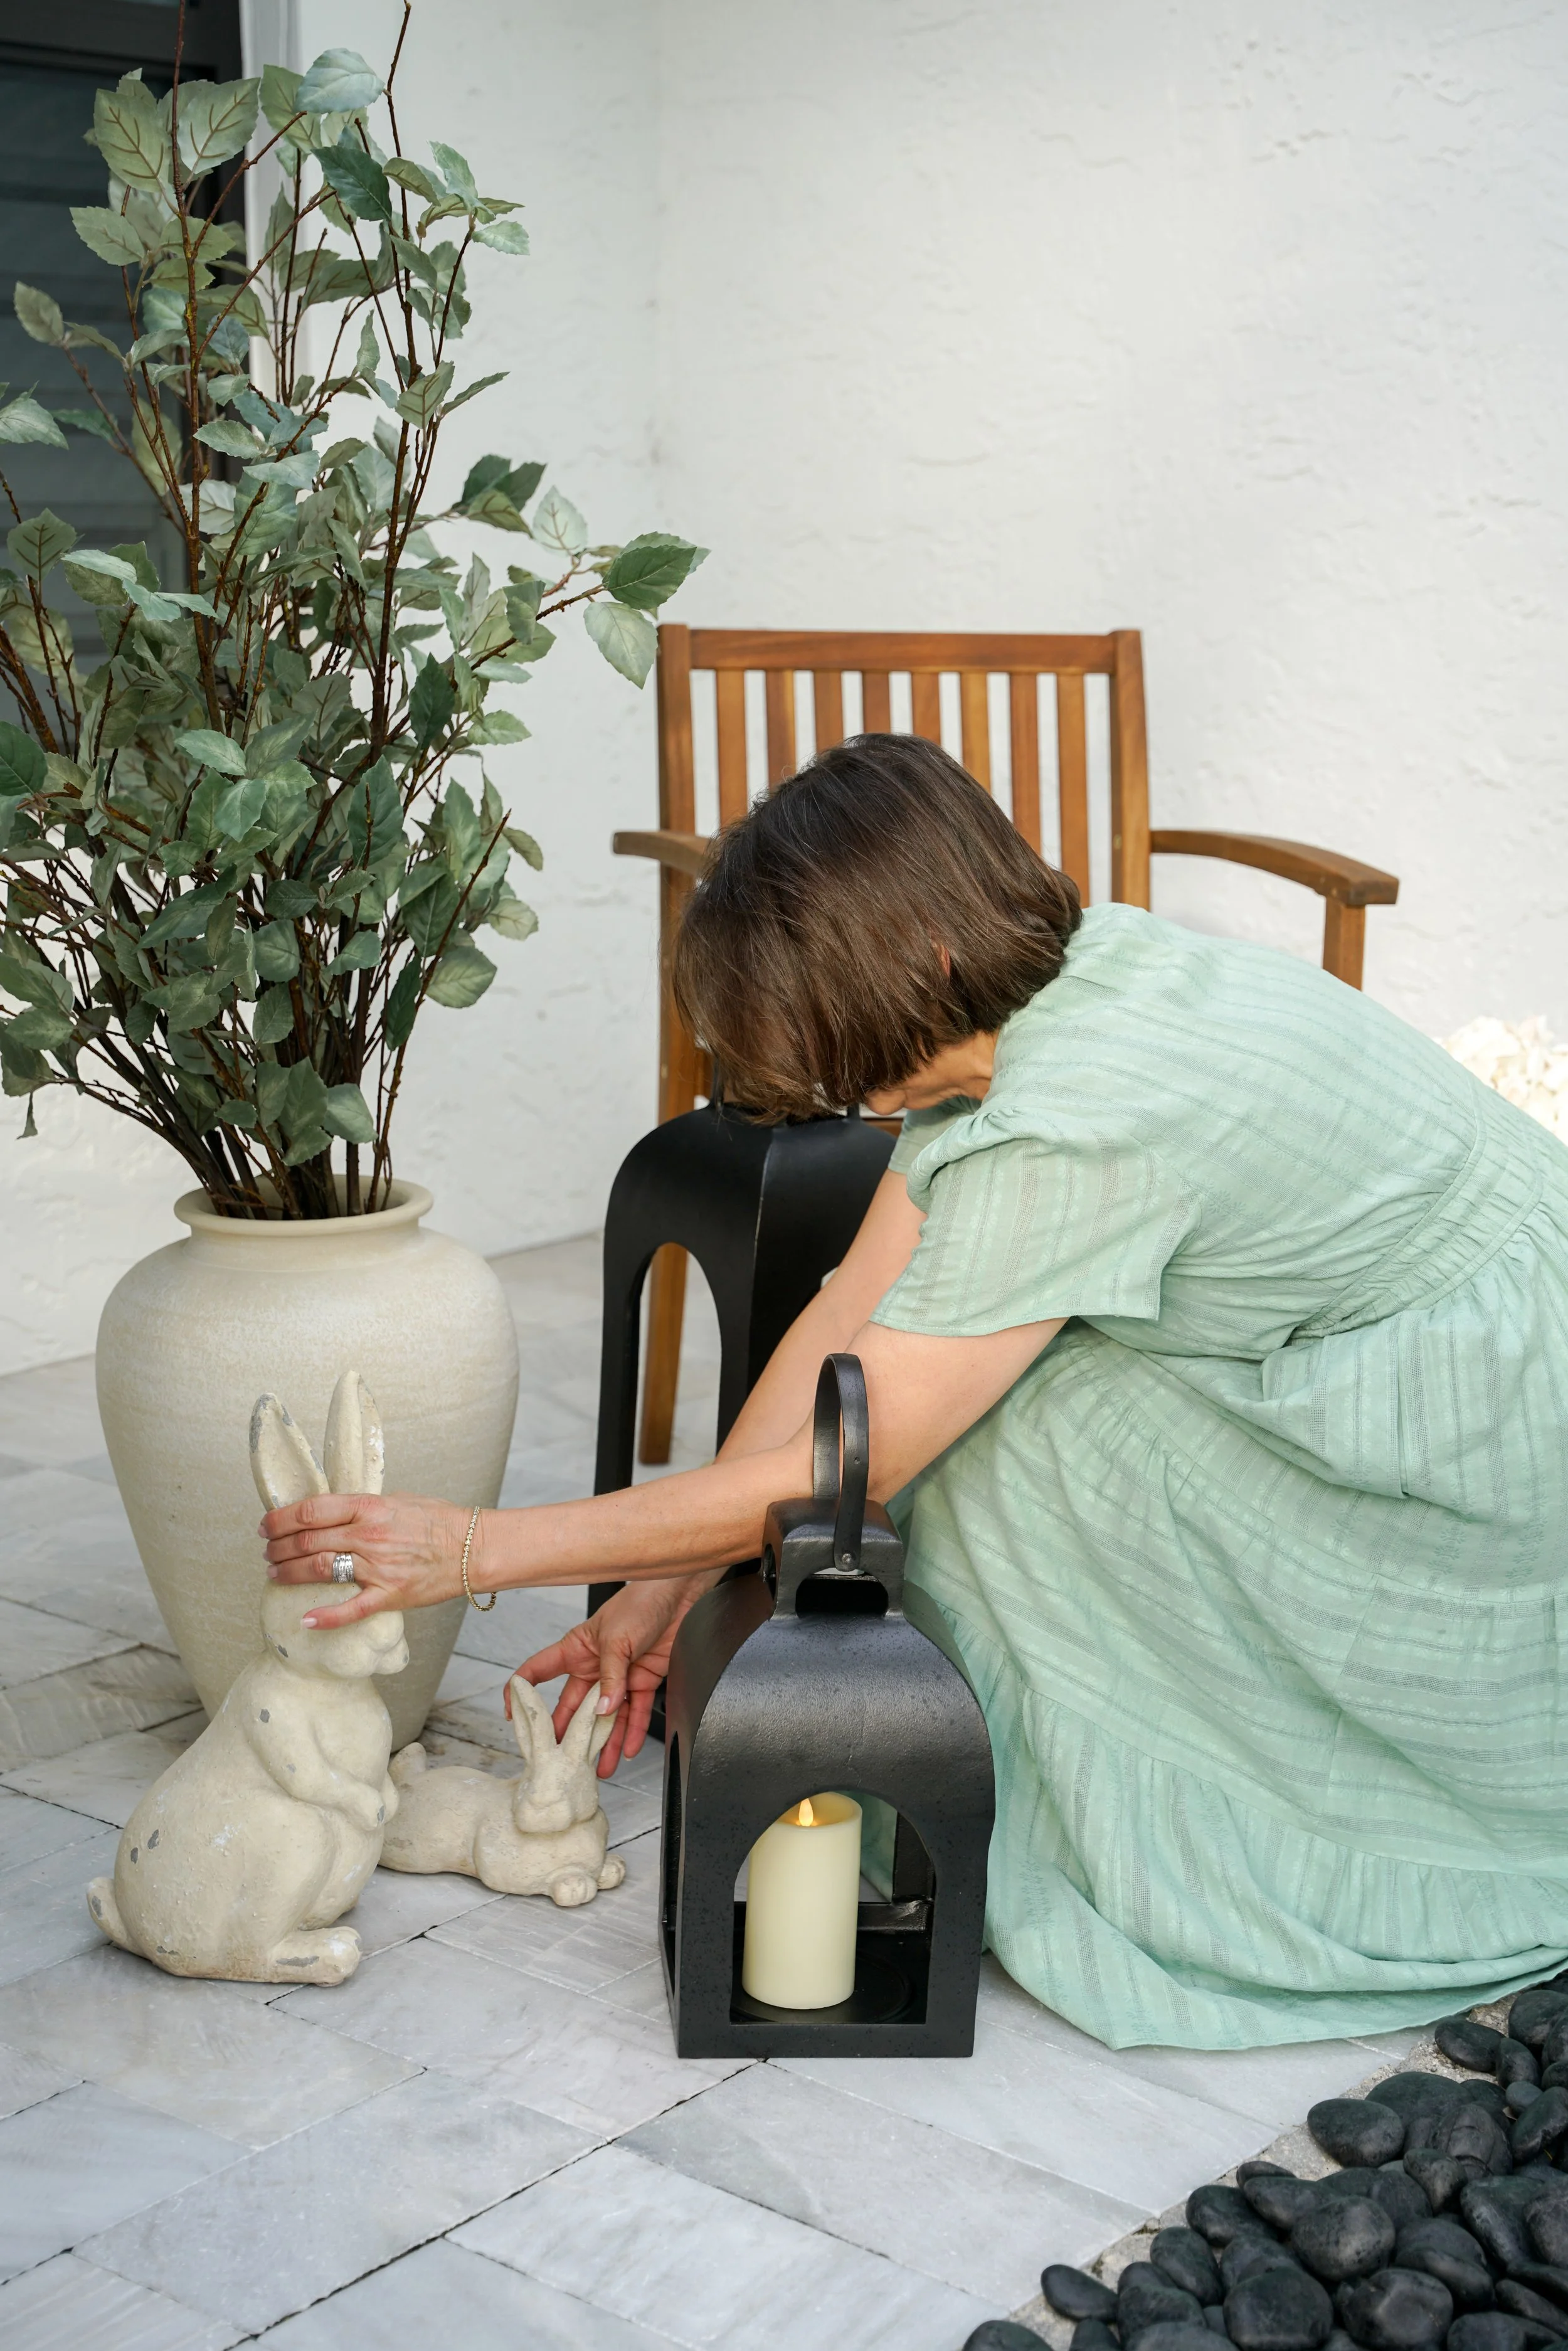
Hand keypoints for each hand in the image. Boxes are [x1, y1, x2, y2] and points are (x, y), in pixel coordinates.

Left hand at [261, 1490, 470, 1626]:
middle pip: (309, 1540)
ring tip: (274, 1573)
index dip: (282, 1519)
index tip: (267, 1525)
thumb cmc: (439, 1520)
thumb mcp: (398, 1499)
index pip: (312, 1510)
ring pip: (320, 1569)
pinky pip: (351, 1609)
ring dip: (289, 1573)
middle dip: (279, 1547)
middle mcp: (369, 1535)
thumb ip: (364, 1506)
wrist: (473, 1547)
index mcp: (370, 1507)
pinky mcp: (389, 1595)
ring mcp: (378, 1567)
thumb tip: (334, 1512)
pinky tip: (305, 1620)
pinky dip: (326, 1617)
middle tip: (267, 1551)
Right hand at [514, 1574, 713, 1775]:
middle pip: (574, 1706)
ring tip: (600, 1768)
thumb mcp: (617, 1638)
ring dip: (605, 1742)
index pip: (539, 1671)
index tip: (512, 1715)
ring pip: (607, 1717)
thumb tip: (602, 1710)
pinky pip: (637, 1712)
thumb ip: (610, 1677)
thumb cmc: (641, 1602)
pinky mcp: (643, 1681)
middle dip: (569, 1734)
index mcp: (576, 1649)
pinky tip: (629, 1750)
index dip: (521, 1691)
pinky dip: (633, 1732)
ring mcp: (618, 1677)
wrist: (679, 1595)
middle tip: (561, 1759)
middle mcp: (594, 1667)